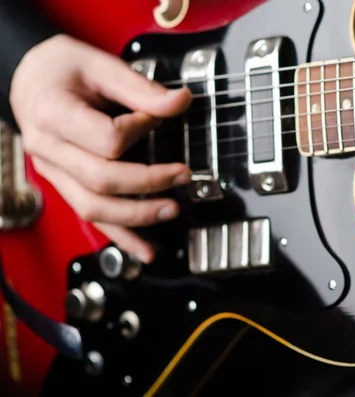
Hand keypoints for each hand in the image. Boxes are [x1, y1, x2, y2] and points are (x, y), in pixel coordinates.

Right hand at [10, 34, 192, 262]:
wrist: (30, 80)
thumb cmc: (60, 70)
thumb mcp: (99, 65)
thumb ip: (140, 88)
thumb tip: (180, 102)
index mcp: (53, 114)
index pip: (107, 139)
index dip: (140, 128)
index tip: (156, 117)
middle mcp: (49, 150)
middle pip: (102, 180)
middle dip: (149, 182)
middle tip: (182, 175)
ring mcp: (54, 172)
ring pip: (94, 208)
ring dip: (137, 215)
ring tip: (171, 211)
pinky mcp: (65, 184)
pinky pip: (91, 216)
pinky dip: (120, 237)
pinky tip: (144, 250)